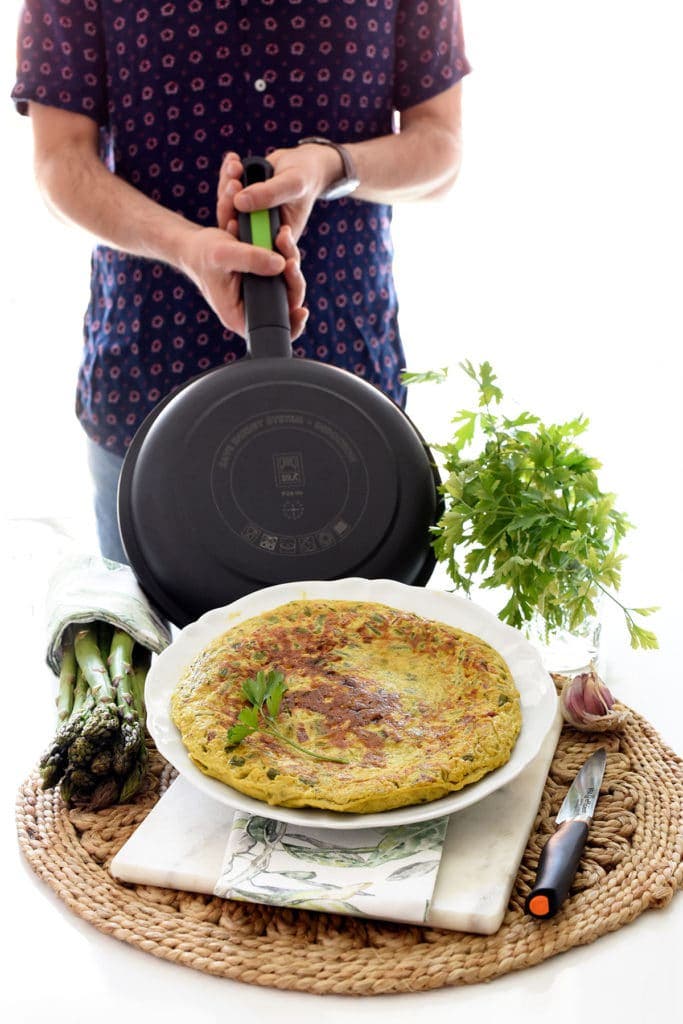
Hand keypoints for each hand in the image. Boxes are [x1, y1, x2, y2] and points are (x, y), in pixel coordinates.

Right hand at [179, 222, 306, 338]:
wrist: (195, 246)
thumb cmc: (204, 254)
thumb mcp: (224, 254)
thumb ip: (251, 259)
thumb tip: (282, 265)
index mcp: (239, 316)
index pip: (272, 329)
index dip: (291, 323)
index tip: (302, 310)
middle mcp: (252, 308)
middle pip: (287, 303)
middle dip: (293, 278)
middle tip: (289, 256)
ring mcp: (260, 294)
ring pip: (288, 283)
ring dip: (290, 258)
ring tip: (282, 236)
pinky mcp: (264, 280)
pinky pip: (283, 271)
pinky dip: (284, 253)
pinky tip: (278, 237)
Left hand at [217, 146, 341, 241]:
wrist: (300, 164)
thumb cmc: (304, 177)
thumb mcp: (293, 184)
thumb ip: (270, 194)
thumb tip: (239, 202)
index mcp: (279, 240)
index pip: (256, 251)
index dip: (241, 239)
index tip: (235, 220)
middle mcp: (262, 233)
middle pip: (235, 231)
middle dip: (229, 205)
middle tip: (233, 183)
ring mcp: (249, 218)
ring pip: (227, 210)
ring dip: (226, 186)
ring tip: (235, 166)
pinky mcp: (240, 203)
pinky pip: (226, 194)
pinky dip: (227, 175)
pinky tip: (233, 159)